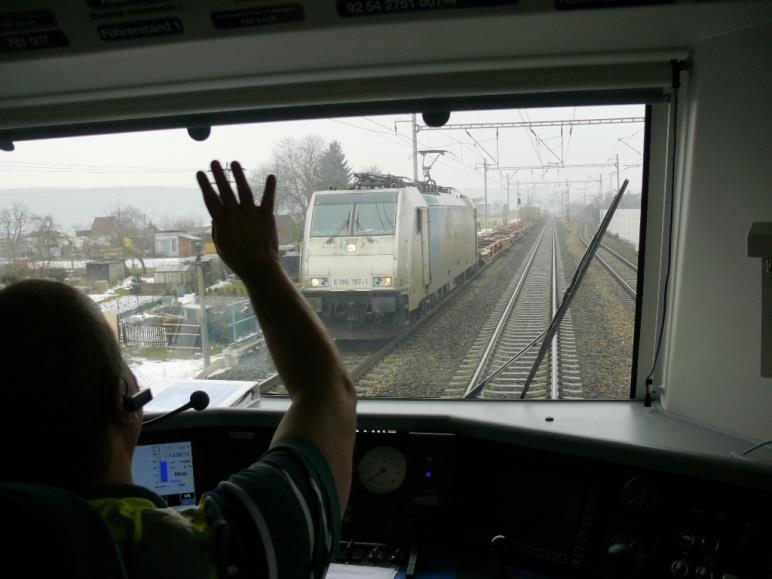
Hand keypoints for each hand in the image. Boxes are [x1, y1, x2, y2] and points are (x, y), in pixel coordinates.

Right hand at [196, 160, 278, 277]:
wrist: (259, 269)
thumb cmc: (237, 260)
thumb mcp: (221, 246)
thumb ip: (217, 229)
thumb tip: (215, 215)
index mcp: (223, 224)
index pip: (211, 200)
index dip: (205, 185)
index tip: (199, 173)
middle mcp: (236, 217)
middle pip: (226, 192)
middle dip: (219, 176)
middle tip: (214, 161)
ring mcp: (252, 216)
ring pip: (244, 192)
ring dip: (239, 176)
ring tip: (234, 162)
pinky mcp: (266, 218)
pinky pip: (268, 200)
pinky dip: (270, 188)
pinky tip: (272, 176)